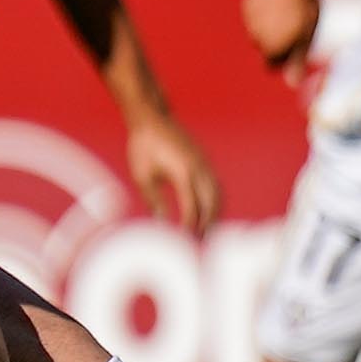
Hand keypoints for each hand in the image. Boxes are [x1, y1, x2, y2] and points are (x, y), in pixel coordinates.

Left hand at [126, 111, 224, 231]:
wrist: (151, 118)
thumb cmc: (143, 146)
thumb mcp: (143, 176)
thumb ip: (155, 201)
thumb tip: (162, 223)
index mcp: (183, 173)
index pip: (192, 208)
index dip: (189, 227)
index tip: (183, 241)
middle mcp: (199, 168)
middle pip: (212, 204)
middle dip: (207, 225)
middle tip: (199, 242)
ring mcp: (204, 163)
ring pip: (218, 195)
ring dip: (214, 214)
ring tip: (205, 231)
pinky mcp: (204, 161)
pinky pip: (215, 185)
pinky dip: (214, 201)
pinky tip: (206, 212)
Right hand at [243, 0, 321, 72]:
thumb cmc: (306, 9)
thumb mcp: (305, 38)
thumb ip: (297, 62)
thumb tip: (293, 85)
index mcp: (270, 49)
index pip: (272, 64)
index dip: (285, 56)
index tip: (297, 41)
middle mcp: (255, 37)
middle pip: (264, 48)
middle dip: (275, 41)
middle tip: (294, 24)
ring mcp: (249, 20)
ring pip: (258, 30)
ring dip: (268, 26)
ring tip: (286, 10)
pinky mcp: (247, 4)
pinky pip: (253, 14)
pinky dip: (262, 10)